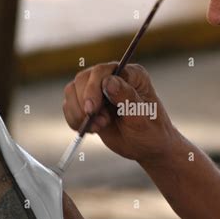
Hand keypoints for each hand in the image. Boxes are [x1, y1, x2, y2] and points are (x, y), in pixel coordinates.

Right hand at [62, 62, 176, 161]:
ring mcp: (98, 90)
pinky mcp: (88, 104)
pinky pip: (69, 106)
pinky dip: (74, 120)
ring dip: (78, 112)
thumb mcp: (142, 118)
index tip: (91, 110)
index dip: (93, 88)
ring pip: (72, 91)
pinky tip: (91, 130)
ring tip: (98, 128)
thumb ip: (127, 99)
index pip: (103, 71)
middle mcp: (112, 77)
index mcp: (131, 75)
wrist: (146, 147)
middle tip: (99, 124)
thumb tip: (109, 82)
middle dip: (84, 102)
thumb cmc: (151, 131)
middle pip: (83, 79)